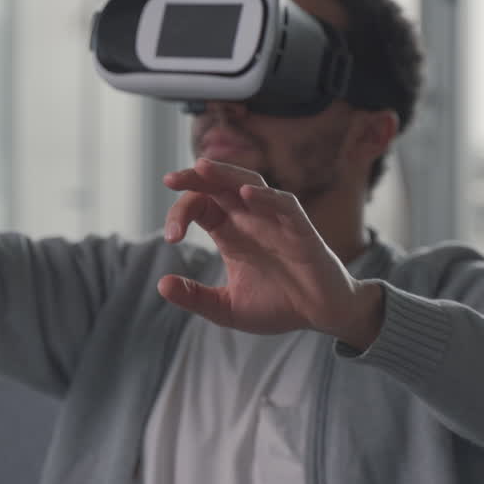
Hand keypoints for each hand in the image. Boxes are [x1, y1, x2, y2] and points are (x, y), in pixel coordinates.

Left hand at [160, 158, 382, 345]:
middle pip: (220, 185)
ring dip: (226, 174)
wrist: (322, 315)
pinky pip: (284, 204)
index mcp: (231, 232)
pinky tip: (245, 194)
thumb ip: (196, 298)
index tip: (172, 237)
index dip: (180, 214)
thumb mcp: (228, 308)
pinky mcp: (301, 229)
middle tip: (170, 180)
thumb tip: (161, 284)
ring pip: (250, 183)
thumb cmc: (279, 306)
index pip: (200, 206)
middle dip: (195, 178)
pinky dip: (266, 197)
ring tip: (203, 167)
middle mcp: (251, 219)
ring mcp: (276, 220)